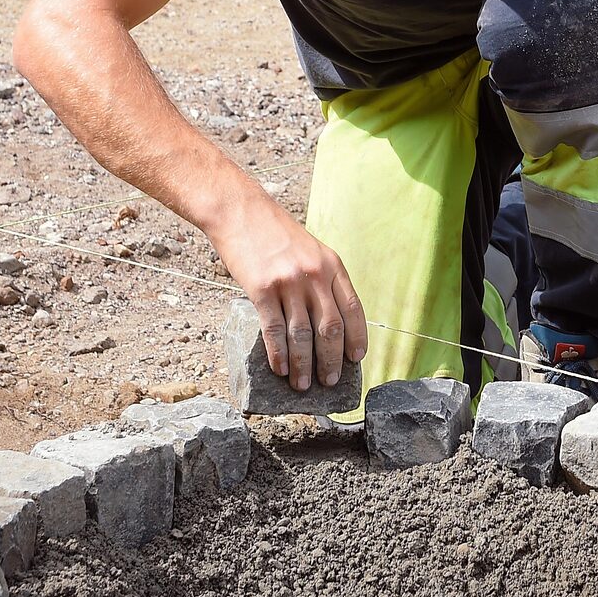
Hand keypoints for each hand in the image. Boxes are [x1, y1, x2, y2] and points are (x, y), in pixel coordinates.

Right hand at [211, 195, 366, 391]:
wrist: (240, 210)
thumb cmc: (274, 232)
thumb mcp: (310, 249)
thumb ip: (321, 279)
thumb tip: (325, 323)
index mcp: (331, 264)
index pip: (353, 308)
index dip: (357, 337)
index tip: (356, 358)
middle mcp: (314, 274)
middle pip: (330, 328)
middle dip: (331, 360)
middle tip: (330, 381)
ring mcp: (288, 282)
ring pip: (302, 335)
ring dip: (305, 365)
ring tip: (304, 386)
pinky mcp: (261, 289)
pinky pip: (274, 330)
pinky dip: (279, 354)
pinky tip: (281, 369)